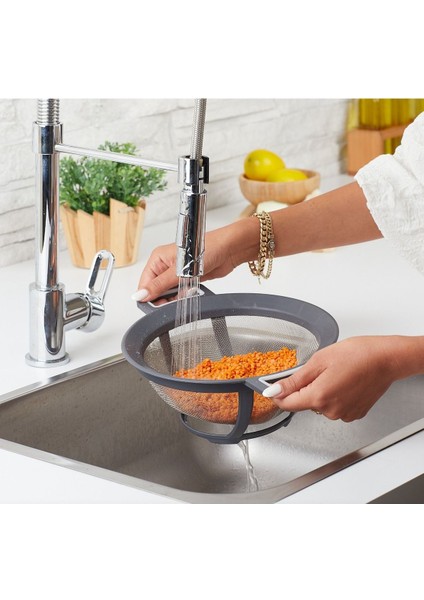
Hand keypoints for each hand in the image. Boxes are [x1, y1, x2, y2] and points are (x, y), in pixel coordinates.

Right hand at [134, 223, 249, 301]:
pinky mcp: (188, 279)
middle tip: (174, 300)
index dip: (148, 296)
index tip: (155, 306)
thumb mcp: (178, 270)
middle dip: (164, 298)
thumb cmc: (207, 248)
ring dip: (176, 297)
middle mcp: (166, 265)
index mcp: (158, 258)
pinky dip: (185, 295)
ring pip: (169, 293)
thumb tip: (141, 295)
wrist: (228, 250)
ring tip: (186, 292)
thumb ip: (159, 285)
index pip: (145, 282)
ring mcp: (177, 272)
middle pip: (156, 289)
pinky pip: (181, 293)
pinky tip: (191, 291)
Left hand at [263, 337, 399, 421]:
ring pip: (320, 405)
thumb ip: (294, 380)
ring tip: (336, 374)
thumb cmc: (357, 354)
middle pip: (304, 403)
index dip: (278, 394)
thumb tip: (274, 391)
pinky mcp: (354, 414)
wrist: (386, 359)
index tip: (274, 386)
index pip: (286, 404)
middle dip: (305, 387)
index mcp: (318, 397)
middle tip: (318, 369)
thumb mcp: (319, 361)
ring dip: (321, 392)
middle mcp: (330, 411)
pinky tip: (345, 382)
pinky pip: (335, 407)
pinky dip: (335, 396)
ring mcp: (343, 414)